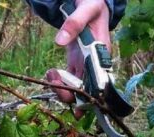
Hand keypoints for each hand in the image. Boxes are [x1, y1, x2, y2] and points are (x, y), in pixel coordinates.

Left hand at [47, 0, 110, 117]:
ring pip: (76, 88)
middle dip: (70, 94)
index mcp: (102, 55)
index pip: (100, 83)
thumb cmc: (93, 6)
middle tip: (54, 84)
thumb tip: (59, 41)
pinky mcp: (76, 63)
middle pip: (87, 91)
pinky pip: (68, 79)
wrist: (89, 4)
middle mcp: (95, 64)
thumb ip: (74, 23)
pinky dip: (58, 81)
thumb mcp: (86, 9)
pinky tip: (51, 72)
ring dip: (61, 89)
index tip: (80, 109)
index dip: (91, 99)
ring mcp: (85, 65)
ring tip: (51, 74)